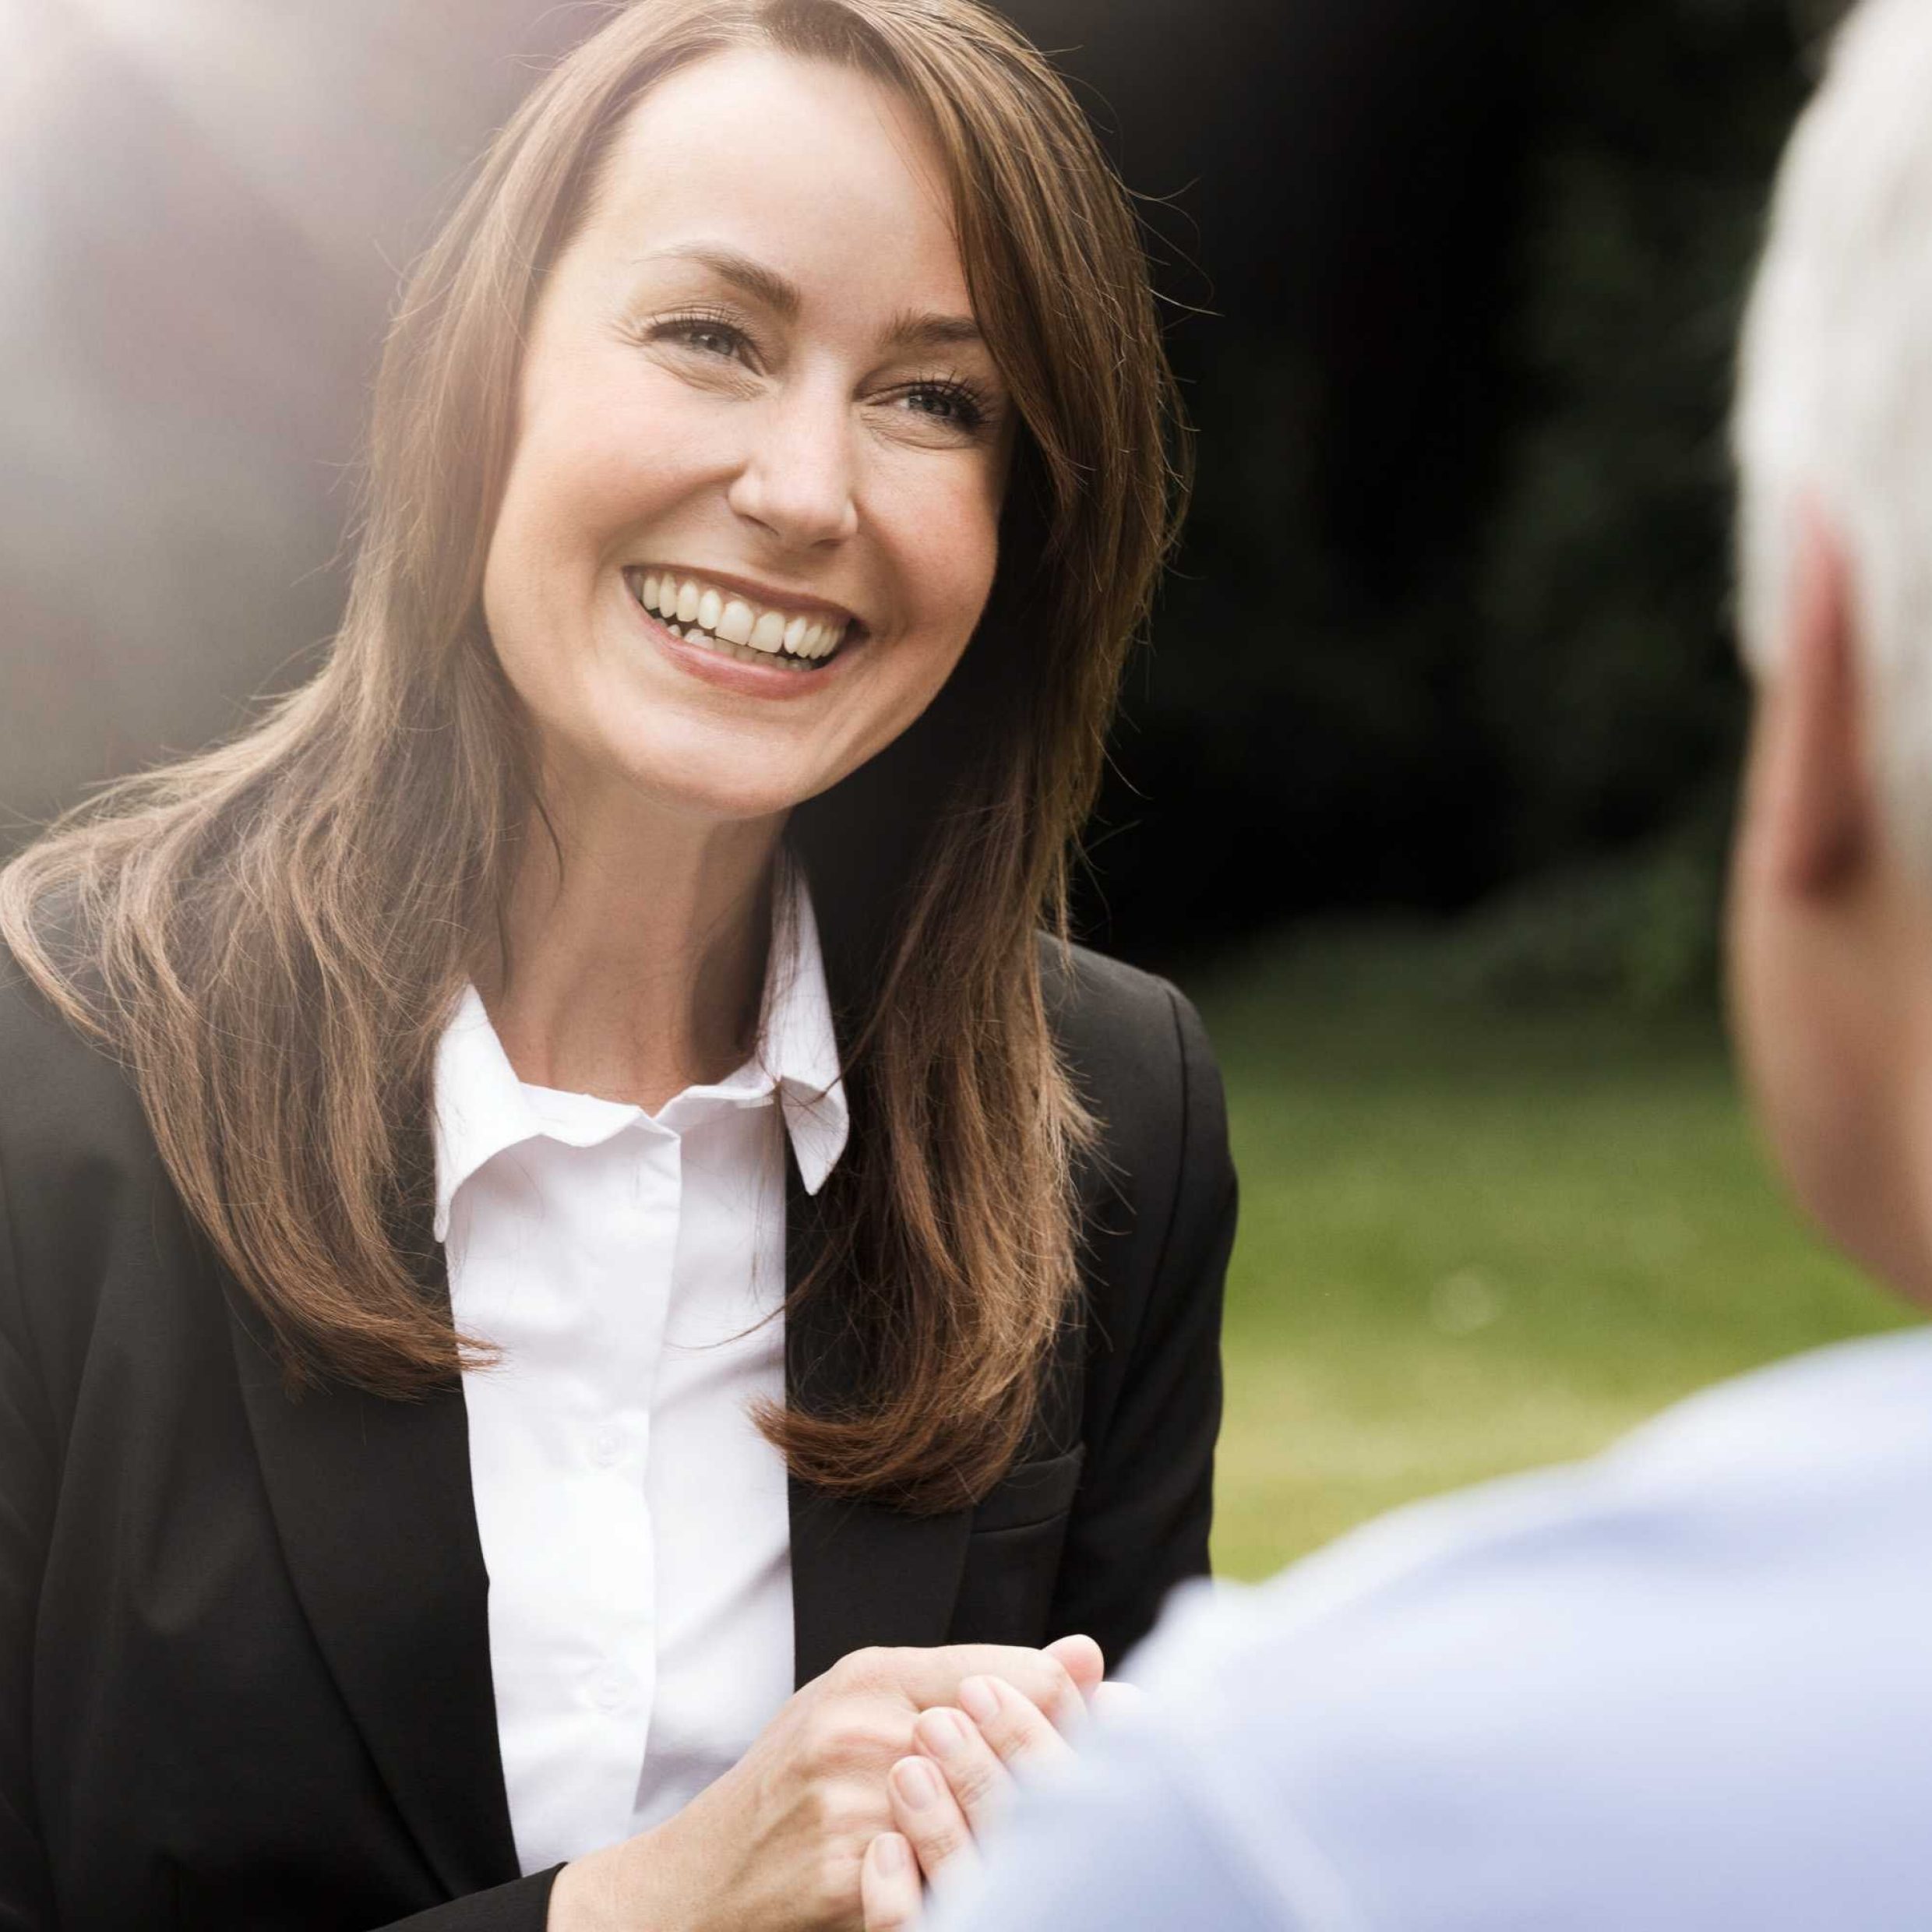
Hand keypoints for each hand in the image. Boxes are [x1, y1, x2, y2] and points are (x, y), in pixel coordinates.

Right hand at [549, 1636, 1102, 1931]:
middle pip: (1004, 1743)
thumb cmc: (790, 1792)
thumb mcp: (864, 1714)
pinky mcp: (842, 1873)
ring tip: (1071, 1852)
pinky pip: (934, 1881)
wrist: (690, 1888)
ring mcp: (850, 1801)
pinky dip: (970, 1890)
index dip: (1071, 1705)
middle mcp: (861, 1725)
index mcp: (872, 1675)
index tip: (1131, 1725)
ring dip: (1026, 1837)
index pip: (1004, 1673)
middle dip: (1061, 1773)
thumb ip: (971, 1680)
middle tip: (1119, 1802)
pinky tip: (1002, 1891)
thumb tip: (1088, 1656)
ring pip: (981, 1817)